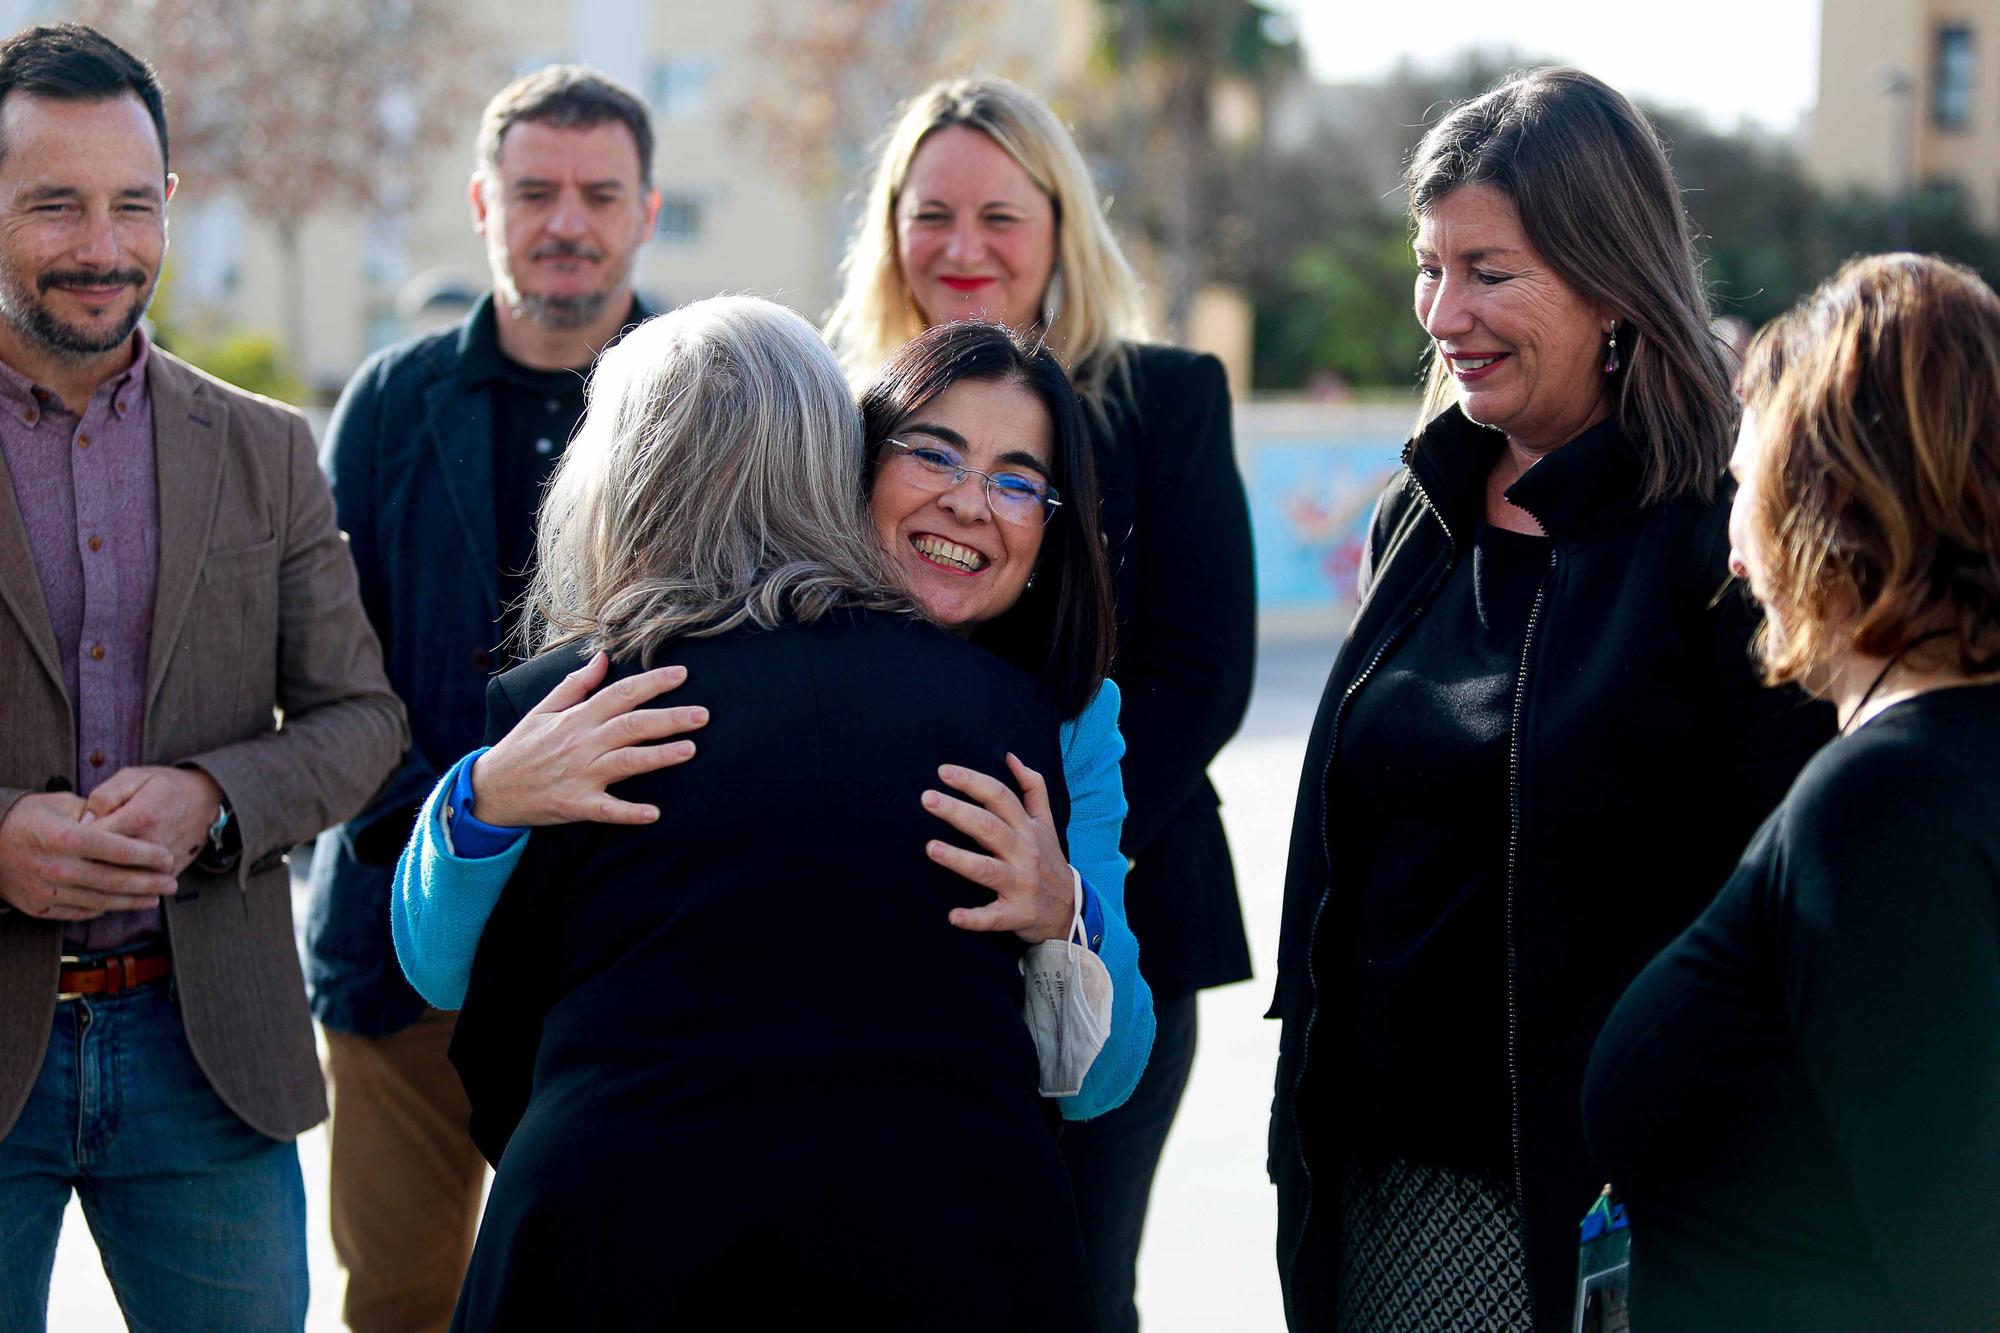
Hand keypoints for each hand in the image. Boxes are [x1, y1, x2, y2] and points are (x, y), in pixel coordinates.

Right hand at [0, 792, 177, 920]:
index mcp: (64, 838)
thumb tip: (129, 824)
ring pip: (102, 901)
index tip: (168, 858)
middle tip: (171, 883)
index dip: (148, 855)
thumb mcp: (61, 804)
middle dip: (149, 883)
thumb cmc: (28, 818)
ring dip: (133, 901)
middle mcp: (56, 867)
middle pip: (115, 880)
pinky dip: (106, 907)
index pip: (117, 849)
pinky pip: (82, 911)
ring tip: (155, 897)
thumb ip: (97, 814)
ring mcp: (48, 891)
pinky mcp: (41, 908)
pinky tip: (122, 902)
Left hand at [85, 765, 226, 875]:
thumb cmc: (166, 786)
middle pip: (103, 863)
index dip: (73, 838)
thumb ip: (104, 795)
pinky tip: (110, 873)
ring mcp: (164, 862)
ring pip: (119, 879)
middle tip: (72, 852)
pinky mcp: (171, 872)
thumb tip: (82, 822)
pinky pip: (139, 886)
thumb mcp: (133, 776)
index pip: (92, 839)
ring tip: (88, 864)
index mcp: (141, 816)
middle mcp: (153, 843)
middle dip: (82, 860)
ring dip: (100, 876)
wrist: (208, 800)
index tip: (66, 834)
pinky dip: (121, 883)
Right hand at [469, 651, 705, 827]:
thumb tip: (602, 657)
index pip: (620, 693)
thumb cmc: (522, 747)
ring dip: (659, 756)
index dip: (652, 682)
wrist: (492, 789)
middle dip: (669, 719)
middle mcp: (582, 743)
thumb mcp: (543, 709)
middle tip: (702, 715)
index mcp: (576, 718)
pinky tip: (654, 813)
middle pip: (631, 726)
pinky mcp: (577, 804)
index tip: (682, 674)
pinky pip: (607, 809)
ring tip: (690, 749)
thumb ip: (576, 684)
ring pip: (626, 761)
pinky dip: (630, 812)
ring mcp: (580, 775)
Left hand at [923, 754, 1075, 943]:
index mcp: (1027, 828)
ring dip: (959, 859)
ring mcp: (1020, 884)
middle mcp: (1024, 852)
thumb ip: (1033, 788)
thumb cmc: (1049, 861)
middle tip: (927, 798)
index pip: (1000, 797)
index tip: (944, 772)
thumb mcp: (1046, 823)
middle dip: (958, 811)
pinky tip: (952, 916)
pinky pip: (993, 917)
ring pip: (987, 869)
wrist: (1070, 910)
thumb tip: (1011, 757)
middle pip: (989, 827)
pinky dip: (974, 918)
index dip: (973, 782)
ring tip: (931, 848)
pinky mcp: (1016, 914)